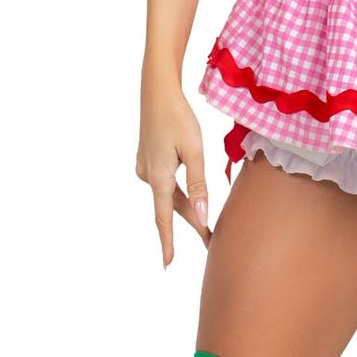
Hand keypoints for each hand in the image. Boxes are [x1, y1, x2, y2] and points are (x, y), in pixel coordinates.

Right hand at [136, 75, 213, 266]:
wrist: (157, 91)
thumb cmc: (178, 117)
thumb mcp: (194, 151)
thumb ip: (198, 185)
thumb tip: (201, 215)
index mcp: (159, 177)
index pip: (164, 218)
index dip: (168, 242)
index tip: (168, 264)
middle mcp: (148, 176)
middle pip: (172, 208)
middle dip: (191, 224)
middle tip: (211, 242)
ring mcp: (145, 168)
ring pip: (170, 195)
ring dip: (187, 208)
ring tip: (207, 223)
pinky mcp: (148, 160)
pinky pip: (166, 184)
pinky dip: (179, 192)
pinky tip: (190, 195)